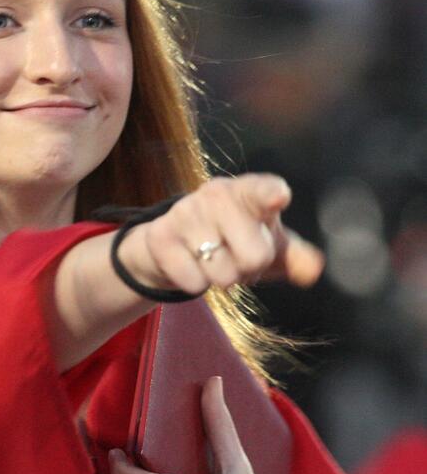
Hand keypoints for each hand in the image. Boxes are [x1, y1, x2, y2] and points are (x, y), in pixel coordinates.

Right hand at [119, 174, 323, 296]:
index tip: (279, 197)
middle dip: (249, 269)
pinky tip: (189, 265)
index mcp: (249, 192)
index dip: (271, 195)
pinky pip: (193, 282)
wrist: (176, 244)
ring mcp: (186, 212)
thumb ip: (296, 257)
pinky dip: (196, 283)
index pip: (262, 190)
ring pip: (224, 274)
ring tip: (212, 260)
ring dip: (222, 278)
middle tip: (235, 256)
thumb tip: (313, 269)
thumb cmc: (233, 240)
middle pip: (256, 256)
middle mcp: (216, 195)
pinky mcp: (160, 236)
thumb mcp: (270, 246)